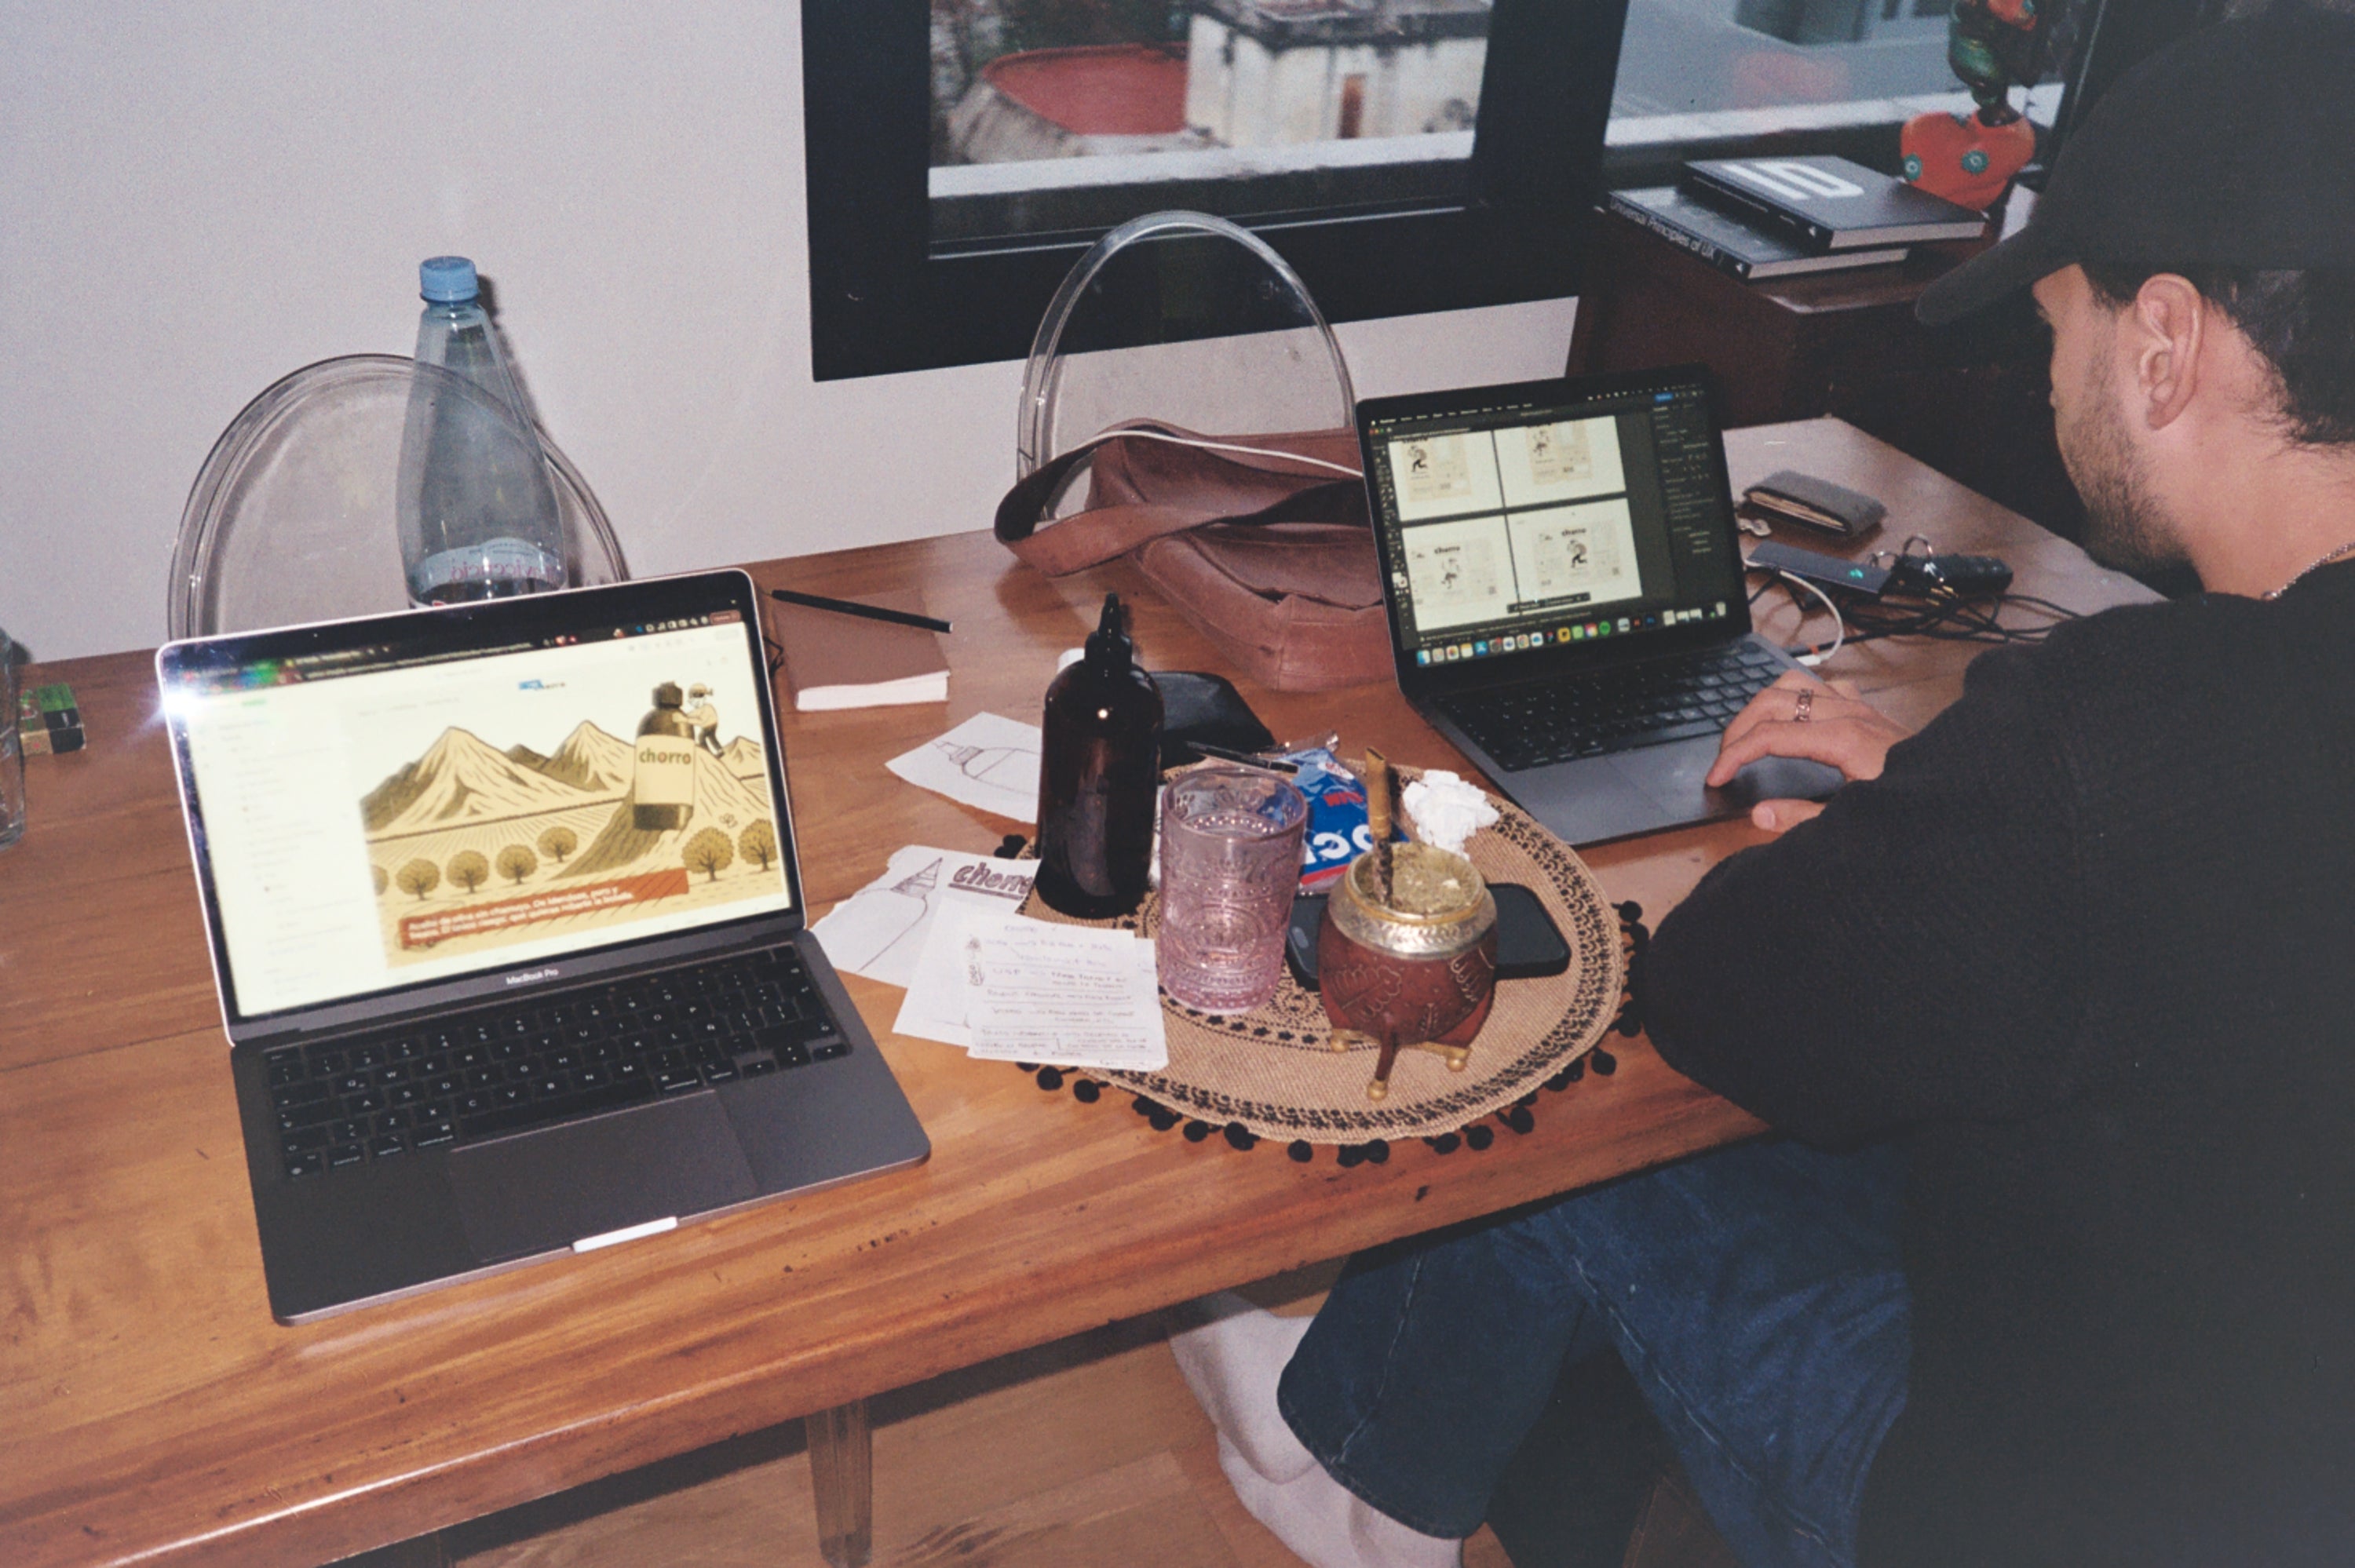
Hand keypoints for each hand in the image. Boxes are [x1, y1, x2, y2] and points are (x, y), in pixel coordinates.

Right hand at [1707, 672, 1908, 832]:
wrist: (1962, 794)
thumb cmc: (1915, 804)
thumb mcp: (1856, 820)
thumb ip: (1802, 818)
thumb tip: (1759, 814)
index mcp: (1841, 738)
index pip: (1768, 736)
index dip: (1733, 755)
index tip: (1716, 777)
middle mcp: (1848, 713)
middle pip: (1772, 701)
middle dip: (1738, 727)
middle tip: (1723, 757)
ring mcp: (1858, 707)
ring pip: (1794, 682)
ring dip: (1763, 704)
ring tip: (1748, 733)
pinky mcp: (1867, 710)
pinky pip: (1823, 688)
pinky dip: (1797, 697)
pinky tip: (1794, 717)